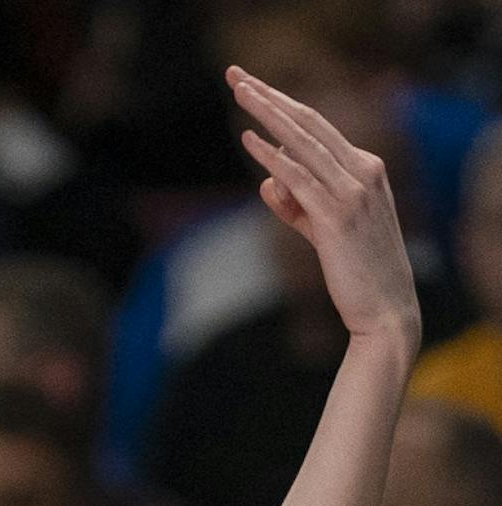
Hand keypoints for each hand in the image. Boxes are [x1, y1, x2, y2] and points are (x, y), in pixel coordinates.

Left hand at [229, 66, 420, 346]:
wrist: (386, 312)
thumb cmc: (359, 274)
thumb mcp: (324, 233)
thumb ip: (297, 206)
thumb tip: (268, 182)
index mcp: (366, 168)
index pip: (318, 126)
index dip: (284, 104)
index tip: (256, 88)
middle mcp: (363, 170)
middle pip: (308, 121)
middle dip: (270, 96)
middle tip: (237, 75)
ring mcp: (353, 190)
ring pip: (303, 140)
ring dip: (267, 113)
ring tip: (238, 92)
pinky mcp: (338, 216)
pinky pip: (300, 177)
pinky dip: (274, 156)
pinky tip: (250, 140)